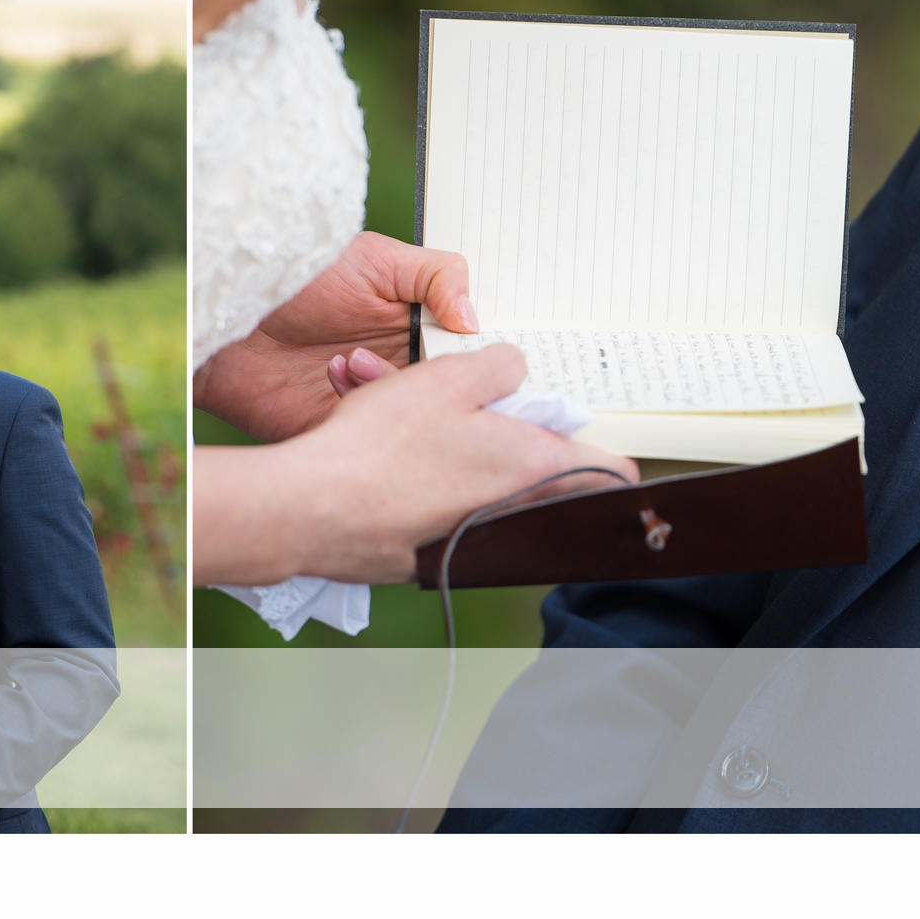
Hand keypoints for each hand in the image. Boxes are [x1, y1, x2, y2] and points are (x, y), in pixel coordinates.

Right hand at [193, 343, 637, 584]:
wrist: (309, 508)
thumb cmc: (380, 448)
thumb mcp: (450, 377)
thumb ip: (499, 366)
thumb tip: (513, 371)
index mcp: (533, 469)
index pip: (611, 472)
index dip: (605, 445)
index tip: (586, 428)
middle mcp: (509, 513)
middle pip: (531, 465)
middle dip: (497, 424)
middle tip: (461, 397)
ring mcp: (464, 538)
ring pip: (471, 475)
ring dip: (440, 435)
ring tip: (383, 394)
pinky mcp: (420, 552)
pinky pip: (432, 499)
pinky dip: (411, 469)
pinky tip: (369, 433)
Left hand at [195, 232, 479, 442]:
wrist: (229, 319)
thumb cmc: (298, 279)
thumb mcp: (376, 260)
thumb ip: (438, 276)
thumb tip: (475, 318)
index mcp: (422, 327)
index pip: (471, 352)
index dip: (482, 358)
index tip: (484, 356)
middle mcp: (404, 367)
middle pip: (453, 392)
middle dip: (441, 381)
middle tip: (414, 358)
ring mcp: (375, 402)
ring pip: (417, 419)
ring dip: (390, 390)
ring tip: (351, 360)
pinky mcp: (345, 431)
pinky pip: (374, 438)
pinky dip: (361, 413)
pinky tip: (333, 378)